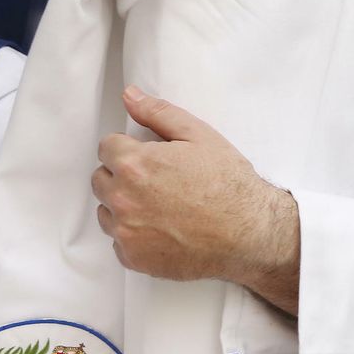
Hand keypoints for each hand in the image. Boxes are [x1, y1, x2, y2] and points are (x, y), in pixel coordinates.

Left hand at [93, 86, 300, 312]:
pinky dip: (136, 238)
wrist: (252, 233)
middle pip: (101, 180)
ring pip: (107, 212)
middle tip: (160, 185)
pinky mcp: (134, 258)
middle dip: (123, 178)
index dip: (131, 151)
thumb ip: (158, 114)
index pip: (106, 148)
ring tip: (162, 210)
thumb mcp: (201, 137)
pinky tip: (164, 232)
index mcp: (134, 164)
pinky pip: (119, 243)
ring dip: (125, 208)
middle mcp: (123, 198)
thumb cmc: (230, 184)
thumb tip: (129, 95)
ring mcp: (126, 231)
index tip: (153, 161)